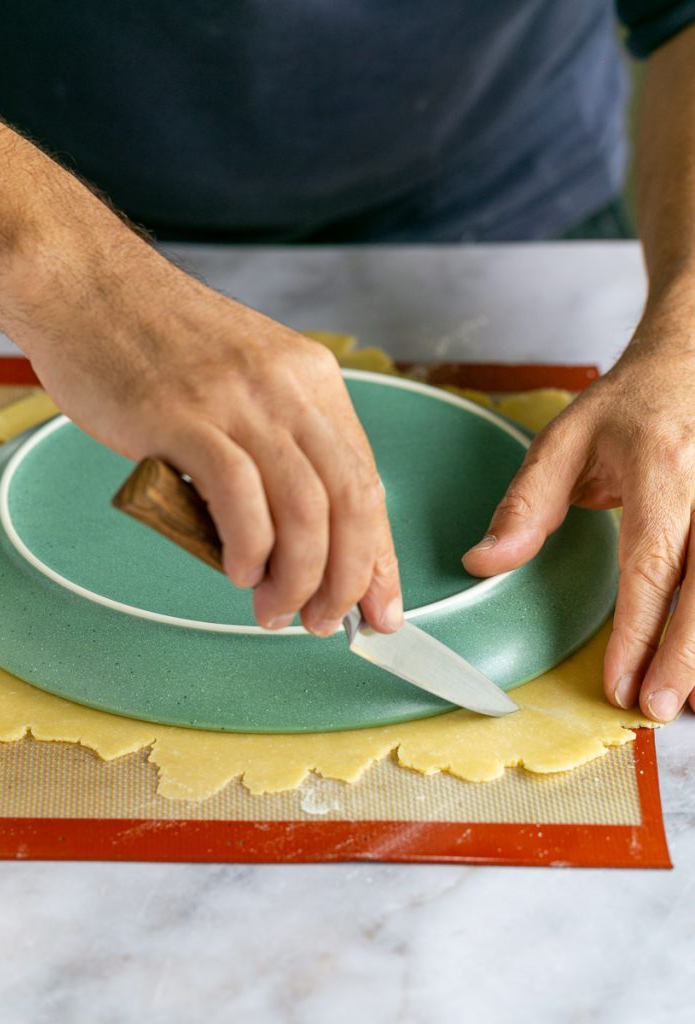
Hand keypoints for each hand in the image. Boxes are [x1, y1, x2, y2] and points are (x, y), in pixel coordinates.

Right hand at [2, 236, 402, 637]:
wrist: (83, 287)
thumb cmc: (155, 344)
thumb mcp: (243, 378)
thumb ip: (274, 443)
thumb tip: (291, 534)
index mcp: (312, 380)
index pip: (366, 479)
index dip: (379, 553)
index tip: (381, 605)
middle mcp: (288, 388)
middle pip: (350, 500)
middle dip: (349, 578)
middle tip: (325, 622)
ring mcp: (238, 400)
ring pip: (304, 507)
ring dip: (299, 576)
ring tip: (277, 611)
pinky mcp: (184, 416)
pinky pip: (240, 495)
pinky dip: (250, 547)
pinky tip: (240, 572)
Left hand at [461, 340, 694, 722]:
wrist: (688, 365)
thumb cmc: (626, 408)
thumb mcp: (562, 443)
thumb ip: (524, 506)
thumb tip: (481, 562)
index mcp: (661, 471)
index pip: (650, 564)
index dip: (636, 630)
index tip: (618, 681)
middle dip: (684, 658)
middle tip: (655, 708)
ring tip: (684, 702)